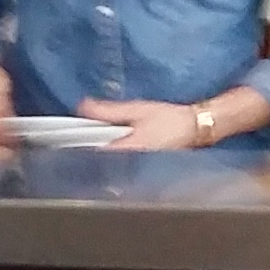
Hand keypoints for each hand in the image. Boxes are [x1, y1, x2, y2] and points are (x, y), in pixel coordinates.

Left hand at [78, 97, 208, 150]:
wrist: (198, 127)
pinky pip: (120, 153)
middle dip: (90, 139)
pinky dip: (115, 143)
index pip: (92, 148)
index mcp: (125, 150)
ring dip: (102, 141)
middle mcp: (128, 162)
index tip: (72, 124)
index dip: (79, 137)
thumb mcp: (138, 110)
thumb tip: (83, 106)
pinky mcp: (142, 160)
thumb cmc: (170, 119)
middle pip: (99, 152)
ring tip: (98, 128)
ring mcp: (135, 163)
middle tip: (84, 123)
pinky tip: (117, 135)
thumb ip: (109, 111)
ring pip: (110, 153)